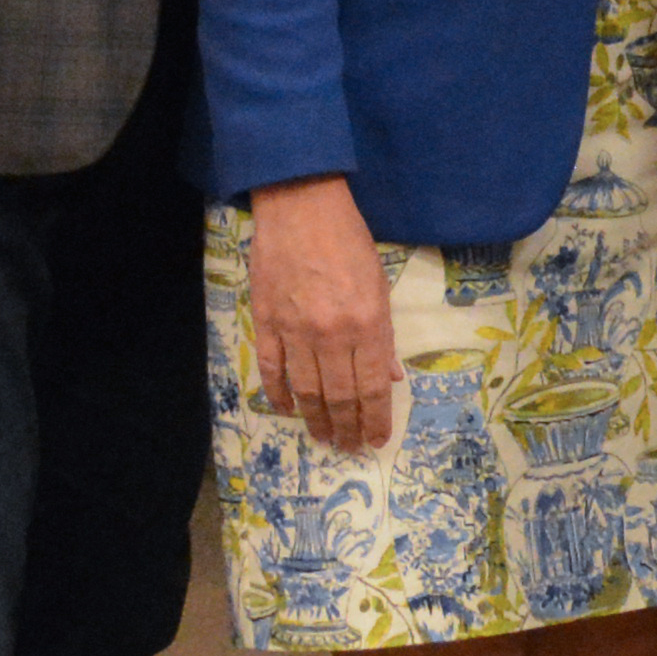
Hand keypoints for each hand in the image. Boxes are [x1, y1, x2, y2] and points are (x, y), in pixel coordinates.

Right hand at [246, 173, 400, 449]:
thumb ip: (384, 335)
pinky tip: (288, 410)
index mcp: (367, 324)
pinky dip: (279, 395)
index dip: (375, 419)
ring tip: (323, 439)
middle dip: (347, 428)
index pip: (373, 387)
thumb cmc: (349, 241)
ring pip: (306, 390)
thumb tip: (390, 378)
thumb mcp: (380, 285)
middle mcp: (331, 334)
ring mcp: (294, 330)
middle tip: (349, 448)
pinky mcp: (266, 322)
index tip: (376, 440)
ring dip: (315, 420)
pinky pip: (272, 369)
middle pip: (340, 396)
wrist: (301, 208)